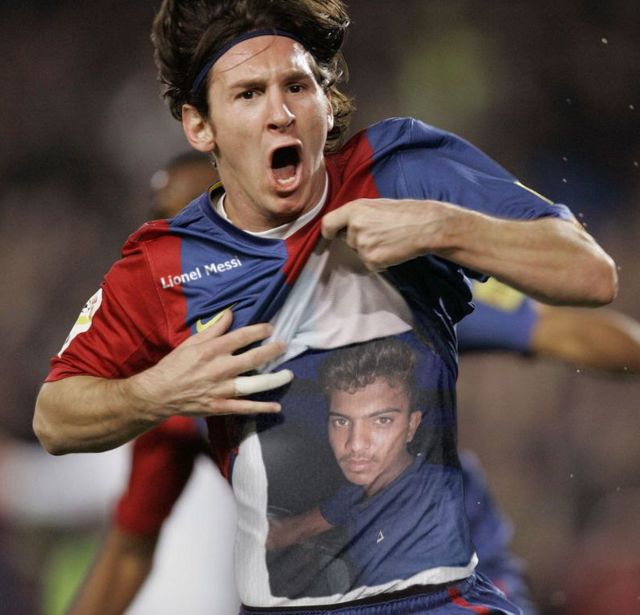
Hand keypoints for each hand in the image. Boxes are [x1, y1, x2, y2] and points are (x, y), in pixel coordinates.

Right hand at [129, 309, 291, 417]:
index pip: (242, 337)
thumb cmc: (174, 365)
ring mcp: (221, 389)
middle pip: (253, 358)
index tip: (271, 328)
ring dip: (274, 379)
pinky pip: (244, 408)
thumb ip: (214, 329)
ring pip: (254, 384)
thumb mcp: (191, 342)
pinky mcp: (220, 406)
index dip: (259, 331)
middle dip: (273, 351)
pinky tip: (276, 406)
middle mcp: (220, 369)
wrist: (158, 394)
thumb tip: (230, 313)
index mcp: (212, 350)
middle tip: (284, 346)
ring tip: (289, 374)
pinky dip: (261, 408)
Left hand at [321, 198, 455, 270]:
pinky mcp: (372, 261)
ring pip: (359, 253)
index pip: (328, 224)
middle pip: (347, 240)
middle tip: (380, 233)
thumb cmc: (404, 213)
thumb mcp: (375, 204)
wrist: (425, 226)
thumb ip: (357, 214)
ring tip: (389, 240)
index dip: (328, 231)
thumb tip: (342, 225)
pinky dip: (380, 262)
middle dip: (359, 240)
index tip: (331, 235)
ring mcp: (362, 245)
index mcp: (354, 209)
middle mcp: (354, 227)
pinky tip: (392, 250)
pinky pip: (370, 265)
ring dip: (371, 251)